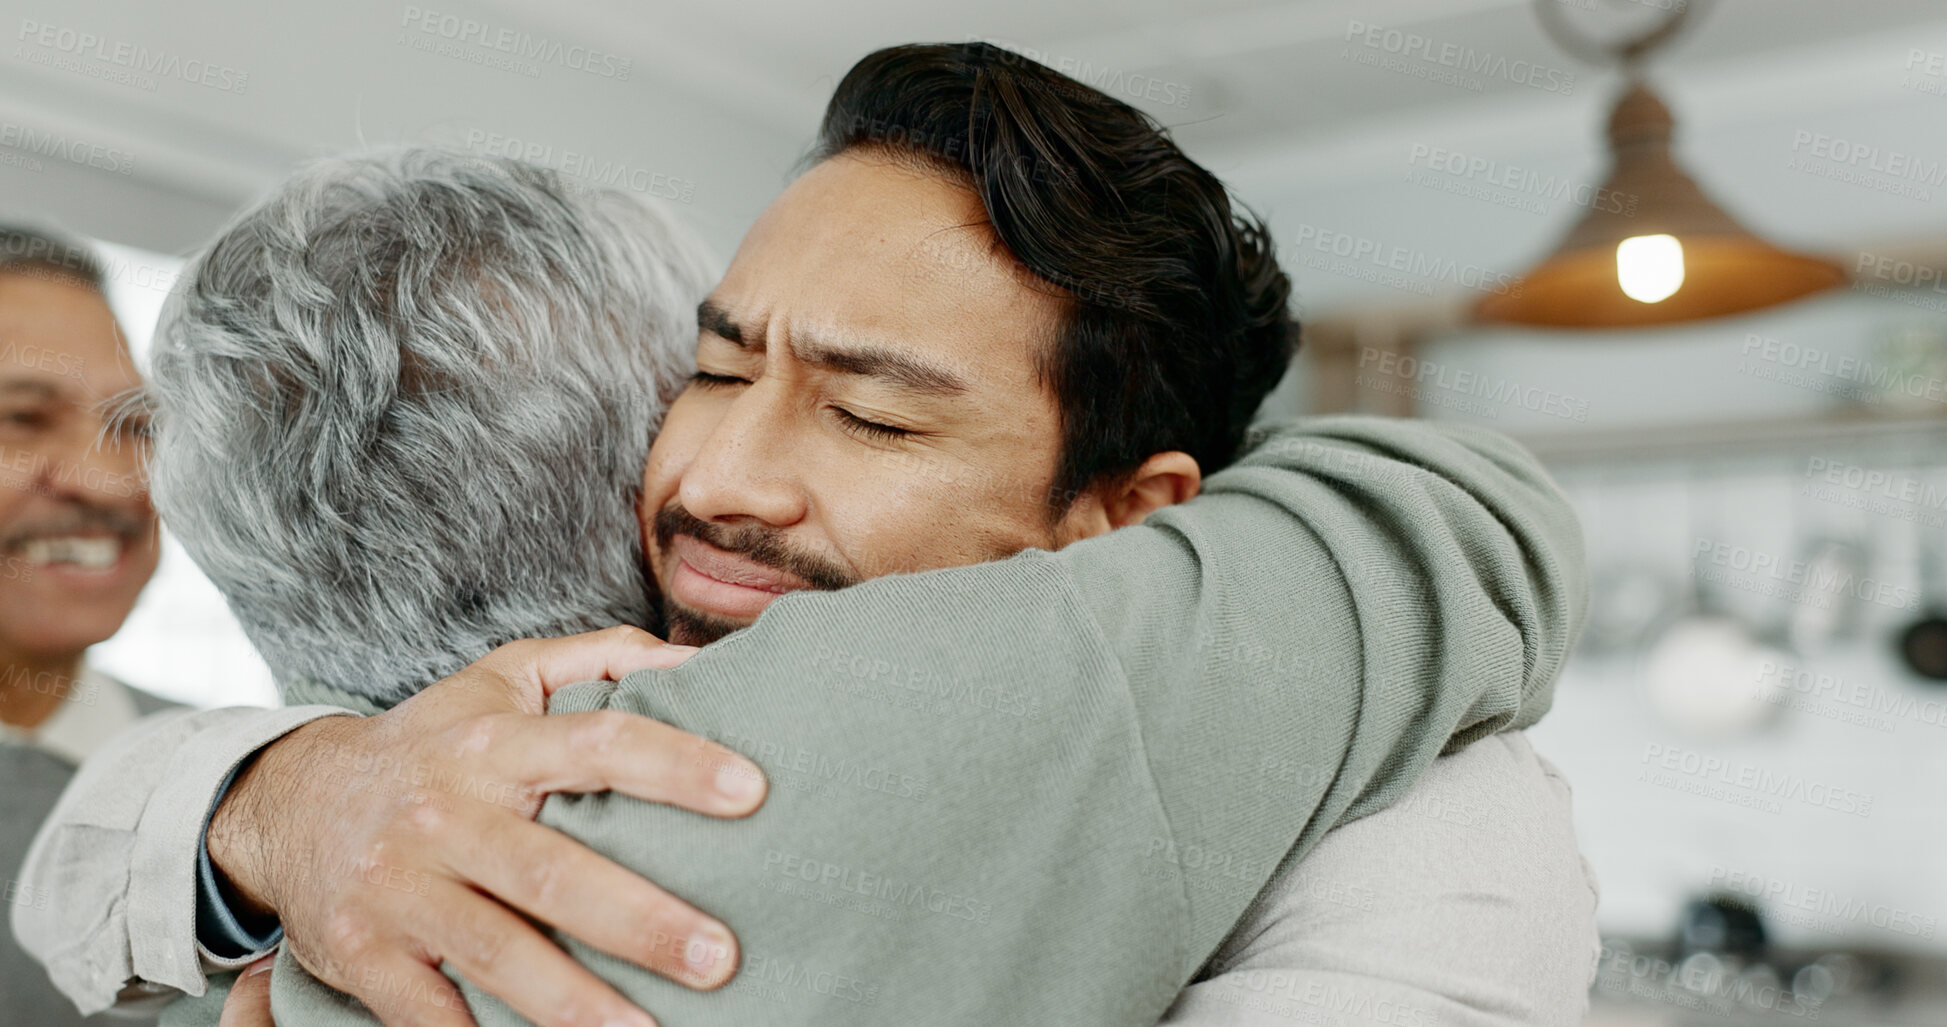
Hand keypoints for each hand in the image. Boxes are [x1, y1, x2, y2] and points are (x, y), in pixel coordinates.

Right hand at [207, 626, 766, 1026]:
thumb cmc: (434, 743)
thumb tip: (700, 658)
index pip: (597, 743)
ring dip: (575, 1001)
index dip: (675, 764)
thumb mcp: (505, 678)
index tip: (751, 792)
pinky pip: (424, 1012)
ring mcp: (399, 889)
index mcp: (493, 744)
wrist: (289, 800)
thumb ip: (602, 658)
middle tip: (721, 956)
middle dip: (639, 919)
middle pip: (551, 871)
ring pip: (495, 950)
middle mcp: (445, 815)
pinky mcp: (364, 953)